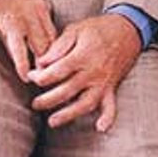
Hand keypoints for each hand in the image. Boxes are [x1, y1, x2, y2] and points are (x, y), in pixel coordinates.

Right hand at [0, 0, 57, 81]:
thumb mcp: (19, 12)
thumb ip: (27, 31)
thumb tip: (34, 56)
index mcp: (42, 9)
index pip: (57, 37)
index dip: (60, 56)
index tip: (62, 73)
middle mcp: (37, 12)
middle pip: (52, 44)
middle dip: (55, 65)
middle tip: (57, 84)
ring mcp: (24, 17)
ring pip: (40, 46)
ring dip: (42, 68)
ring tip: (43, 84)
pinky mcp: (10, 21)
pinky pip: (19, 46)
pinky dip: (23, 63)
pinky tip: (25, 75)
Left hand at [27, 14, 141, 130]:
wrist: (127, 30)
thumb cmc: (98, 28)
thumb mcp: (75, 29)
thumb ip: (58, 46)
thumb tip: (41, 62)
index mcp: (83, 55)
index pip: (59, 71)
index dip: (42, 76)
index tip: (30, 77)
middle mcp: (93, 71)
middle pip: (68, 90)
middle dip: (49, 99)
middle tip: (34, 104)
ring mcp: (104, 82)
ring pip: (86, 103)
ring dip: (69, 114)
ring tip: (52, 121)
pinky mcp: (112, 87)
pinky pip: (111, 105)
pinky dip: (108, 118)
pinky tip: (100, 128)